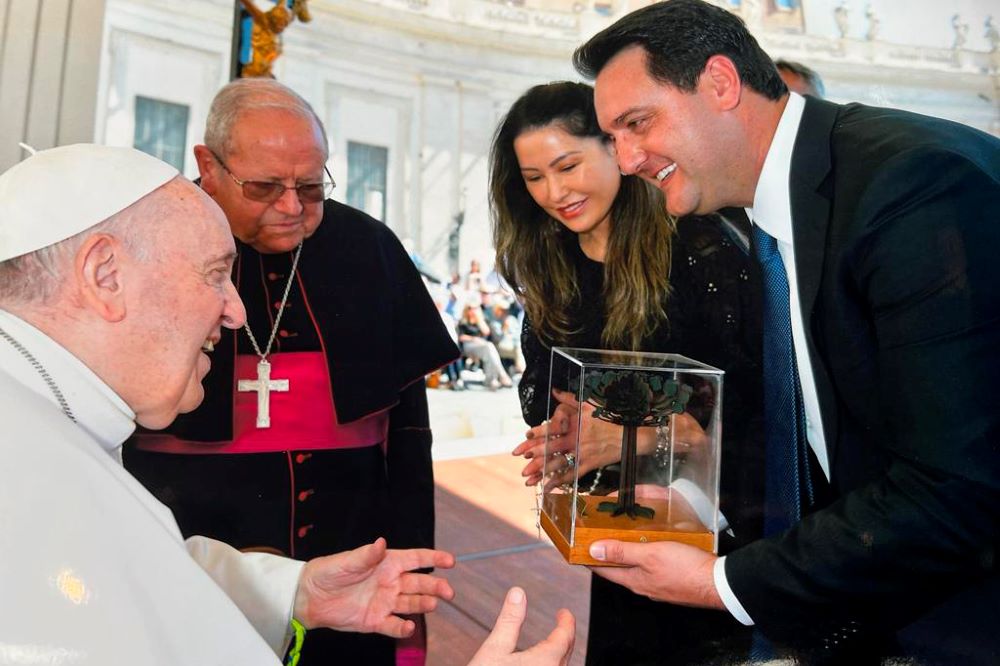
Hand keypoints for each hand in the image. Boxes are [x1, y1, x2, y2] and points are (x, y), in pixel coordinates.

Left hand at [294, 538, 455, 636]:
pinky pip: (393, 625)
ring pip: (411, 603)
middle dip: (436, 587)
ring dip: (423, 604)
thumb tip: (381, 542)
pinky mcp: (375, 621)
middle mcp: (391, 582)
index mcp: (387, 563)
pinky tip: (408, 627)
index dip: (434, 558)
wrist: (309, 597)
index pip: (416, 559)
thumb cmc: (329, 572)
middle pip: (420, 583)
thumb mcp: (347, 561)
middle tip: (448, 592)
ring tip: (432, 605)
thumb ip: (367, 555)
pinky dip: (402, 628)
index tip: (451, 561)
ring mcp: (385, 602)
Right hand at [468, 587, 575, 665]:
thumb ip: (510, 620)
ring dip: (559, 656)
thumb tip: (518, 593)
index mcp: (546, 661)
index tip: (564, 613)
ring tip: (552, 645)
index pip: (565, 637)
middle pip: (566, 654)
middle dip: (565, 638)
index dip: (566, 622)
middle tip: (561, 625)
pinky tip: (540, 665)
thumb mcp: (495, 649)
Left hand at [512, 390, 620, 486]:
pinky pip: (571, 475)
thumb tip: (554, 390)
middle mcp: (576, 439)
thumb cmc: (608, 419)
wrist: (628, 436)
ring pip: (558, 463)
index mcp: (575, 424)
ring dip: (541, 471)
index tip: (526, 435)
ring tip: (527, 478)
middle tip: (519, 456)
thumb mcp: (589, 405)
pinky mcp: (588, 465)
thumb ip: (569, 399)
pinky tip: (547, 487)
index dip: (538, 432)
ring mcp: (582, 454)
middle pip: (551, 447)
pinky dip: (558, 481)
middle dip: (533, 453)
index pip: (553, 428)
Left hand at [587, 540, 722, 609]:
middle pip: (617, 568)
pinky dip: (643, 555)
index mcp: (634, 580)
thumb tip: (594, 551)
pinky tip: (649, 545)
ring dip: (625, 552)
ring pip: (634, 567)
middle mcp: (643, 585)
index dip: (588, 557)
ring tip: (621, 535)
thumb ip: (622, 552)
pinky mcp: (671, 580)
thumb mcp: (650, 554)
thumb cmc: (686, 570)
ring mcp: (657, 584)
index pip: (602, 569)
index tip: (577, 547)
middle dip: (606, 552)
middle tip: (598, 535)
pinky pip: (650, 567)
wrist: (719, 583)